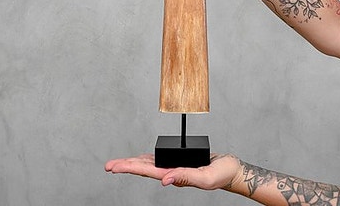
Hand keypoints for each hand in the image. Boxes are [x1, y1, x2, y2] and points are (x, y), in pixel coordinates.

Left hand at [105, 152, 240, 189]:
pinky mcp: (180, 162)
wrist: (232, 171)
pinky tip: (141, 159)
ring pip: (149, 166)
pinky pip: (159, 161)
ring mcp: (175, 168)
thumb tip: (165, 180)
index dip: (130, 169)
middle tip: (108, 167)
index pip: (147, 172)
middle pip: (144, 169)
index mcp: (175, 177)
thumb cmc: (222, 174)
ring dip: (133, 164)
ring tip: (118, 164)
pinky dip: (147, 159)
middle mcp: (172, 174)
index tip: (115, 168)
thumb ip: (186, 177)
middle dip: (126, 167)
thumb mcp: (206, 177)